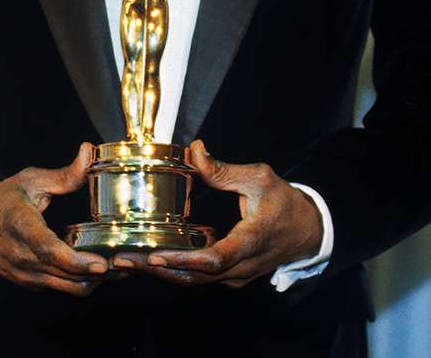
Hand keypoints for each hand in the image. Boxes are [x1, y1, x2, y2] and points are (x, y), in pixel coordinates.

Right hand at [0, 144, 108, 295]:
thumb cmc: (0, 200)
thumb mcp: (29, 180)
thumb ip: (64, 174)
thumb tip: (88, 152)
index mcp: (20, 226)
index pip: (47, 250)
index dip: (76, 260)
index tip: (100, 263)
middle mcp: (21, 256)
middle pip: (64, 275)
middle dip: (98, 274)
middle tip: (127, 264)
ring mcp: (24, 273)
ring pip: (65, 287)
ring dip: (93, 281)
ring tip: (120, 269)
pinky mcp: (28, 282)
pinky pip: (60, 288)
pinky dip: (80, 282)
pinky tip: (98, 269)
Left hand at [113, 140, 322, 287]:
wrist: (308, 231)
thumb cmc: (285, 203)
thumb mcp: (259, 178)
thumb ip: (224, 169)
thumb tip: (195, 151)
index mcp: (250, 242)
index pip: (213, 259)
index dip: (182, 259)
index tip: (154, 256)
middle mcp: (241, 266)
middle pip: (195, 276)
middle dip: (156, 270)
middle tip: (122, 260)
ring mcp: (236, 276)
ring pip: (195, 281)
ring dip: (160, 272)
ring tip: (127, 262)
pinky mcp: (231, 277)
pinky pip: (200, 278)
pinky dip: (175, 270)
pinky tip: (151, 260)